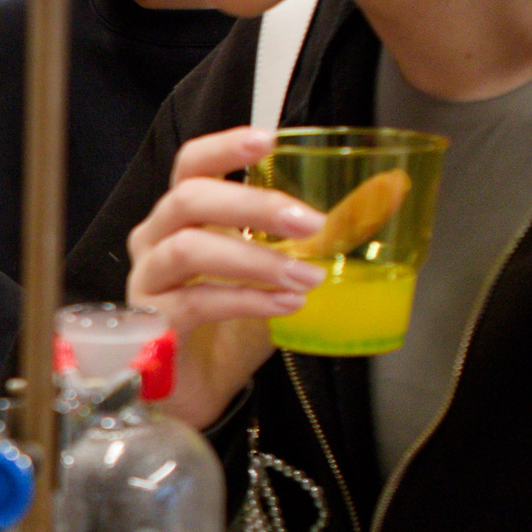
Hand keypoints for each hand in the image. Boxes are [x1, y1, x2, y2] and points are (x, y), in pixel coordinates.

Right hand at [122, 128, 326, 428]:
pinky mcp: (151, 321)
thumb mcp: (276, 276)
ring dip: (256, 259)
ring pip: (190, 248)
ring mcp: (148, 279)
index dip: (224, 148)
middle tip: (312, 222)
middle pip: (190, 199)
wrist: (200, 389)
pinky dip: (247, 299)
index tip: (267, 141)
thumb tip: (383, 198)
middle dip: (254, 205)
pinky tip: (286, 304)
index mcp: (182, 217)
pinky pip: (196, 300)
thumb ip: (309, 242)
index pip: (191, 167)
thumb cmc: (231, 327)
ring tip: (308, 276)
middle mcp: (156, 239)